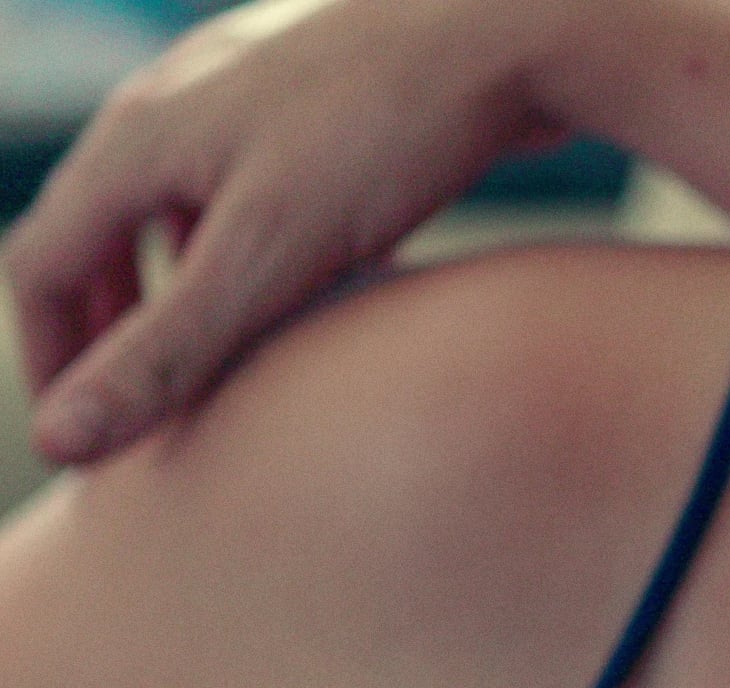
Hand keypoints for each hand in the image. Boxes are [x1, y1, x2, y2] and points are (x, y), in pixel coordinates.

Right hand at [2, 0, 567, 463]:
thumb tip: (60, 441)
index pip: (43, 260)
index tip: (85, 436)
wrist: (518, 23)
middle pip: (108, 226)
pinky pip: (269, 186)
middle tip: (147, 404)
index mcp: (139, 136)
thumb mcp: (268, 256)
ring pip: (192, 206)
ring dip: (194, 285)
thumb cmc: (390, 133)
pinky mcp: (332, 99)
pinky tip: (328, 290)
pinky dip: (271, 249)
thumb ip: (168, 351)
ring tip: (233, 360)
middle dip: (117, 322)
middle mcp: (181, 101)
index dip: (53, 357)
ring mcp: (257, 93)